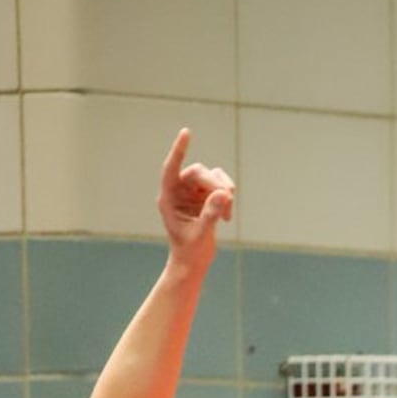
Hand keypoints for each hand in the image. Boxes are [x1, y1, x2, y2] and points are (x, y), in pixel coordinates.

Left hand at [158, 128, 233, 273]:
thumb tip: (223, 194)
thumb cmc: (190, 253)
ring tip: (228, 212)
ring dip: (222, 191)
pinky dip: (226, 198)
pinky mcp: (204, 199)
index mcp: (168, 198)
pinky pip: (218, 188)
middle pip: (197, 173)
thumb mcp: (200, 235)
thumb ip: (210, 214)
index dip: (179, 150)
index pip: (172, 168)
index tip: (187, 133)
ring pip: (210, 179)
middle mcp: (178, 192)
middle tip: (227, 199)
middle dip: (214, 184)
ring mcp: (191, 194)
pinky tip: (226, 216)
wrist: (192, 264)